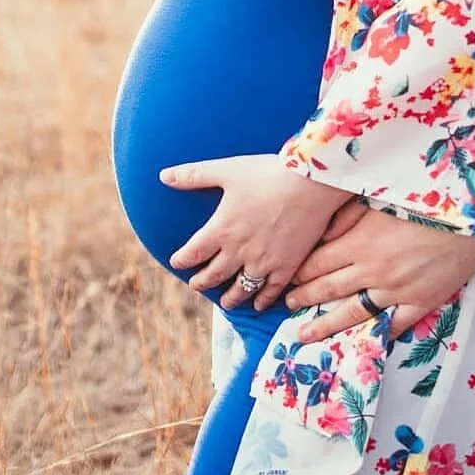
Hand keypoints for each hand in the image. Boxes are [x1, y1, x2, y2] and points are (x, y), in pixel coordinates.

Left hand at [162, 154, 349, 309]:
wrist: (311, 184)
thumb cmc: (268, 173)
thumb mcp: (227, 170)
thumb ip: (193, 175)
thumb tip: (163, 175)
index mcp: (222, 229)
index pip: (193, 253)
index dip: (182, 260)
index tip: (177, 262)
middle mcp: (239, 251)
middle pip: (214, 275)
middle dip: (202, 282)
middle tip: (196, 285)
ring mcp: (264, 262)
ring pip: (241, 289)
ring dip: (230, 298)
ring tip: (226, 302)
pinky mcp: (287, 266)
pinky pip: (271, 291)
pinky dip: (262, 300)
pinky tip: (259, 304)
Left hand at [284, 200, 474, 342]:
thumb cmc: (426, 198)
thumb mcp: (379, 196)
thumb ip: (348, 215)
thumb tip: (322, 232)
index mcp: (362, 240)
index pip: (318, 262)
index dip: (299, 272)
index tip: (286, 279)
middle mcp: (374, 269)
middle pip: (329, 289)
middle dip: (304, 299)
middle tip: (286, 307)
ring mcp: (398, 290)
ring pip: (354, 313)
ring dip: (326, 325)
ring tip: (305, 334)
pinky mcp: (421, 302)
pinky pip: (393, 325)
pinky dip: (376, 334)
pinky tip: (360, 342)